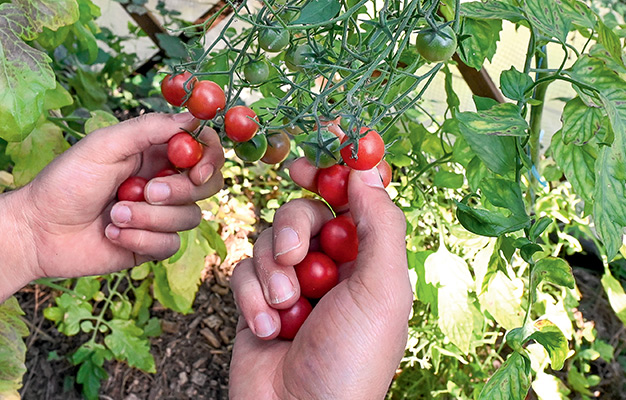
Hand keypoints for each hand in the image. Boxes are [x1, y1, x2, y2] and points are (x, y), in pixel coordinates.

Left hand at [9, 112, 224, 280]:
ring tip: (113, 216)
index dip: (208, 158)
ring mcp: (159, 216)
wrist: (38, 231)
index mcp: (154, 153)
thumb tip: (191, 119)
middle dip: (179, 192)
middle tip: (147, 192)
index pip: (202, 149)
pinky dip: (141, 239)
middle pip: (206, 186)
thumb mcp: (103, 146)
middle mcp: (163, 182)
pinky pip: (170, 245)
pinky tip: (112, 234)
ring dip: (149, 219)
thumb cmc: (64, 183)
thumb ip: (148, 129)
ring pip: (189, 218)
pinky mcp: (151, 244)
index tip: (195, 168)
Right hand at [228, 158, 412, 398]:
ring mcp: (292, 286)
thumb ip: (380, 224)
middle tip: (295, 256)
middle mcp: (333, 269)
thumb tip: (369, 168)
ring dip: (273, 273)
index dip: (338, 170)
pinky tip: (267, 330)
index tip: (319, 143)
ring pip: (269, 239)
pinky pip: (243, 272)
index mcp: (371, 262)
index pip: (355, 200)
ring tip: (286, 309)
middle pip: (304, 212)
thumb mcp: (382, 289)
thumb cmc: (353, 362)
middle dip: (295, 229)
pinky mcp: (256, 304)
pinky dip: (252, 298)